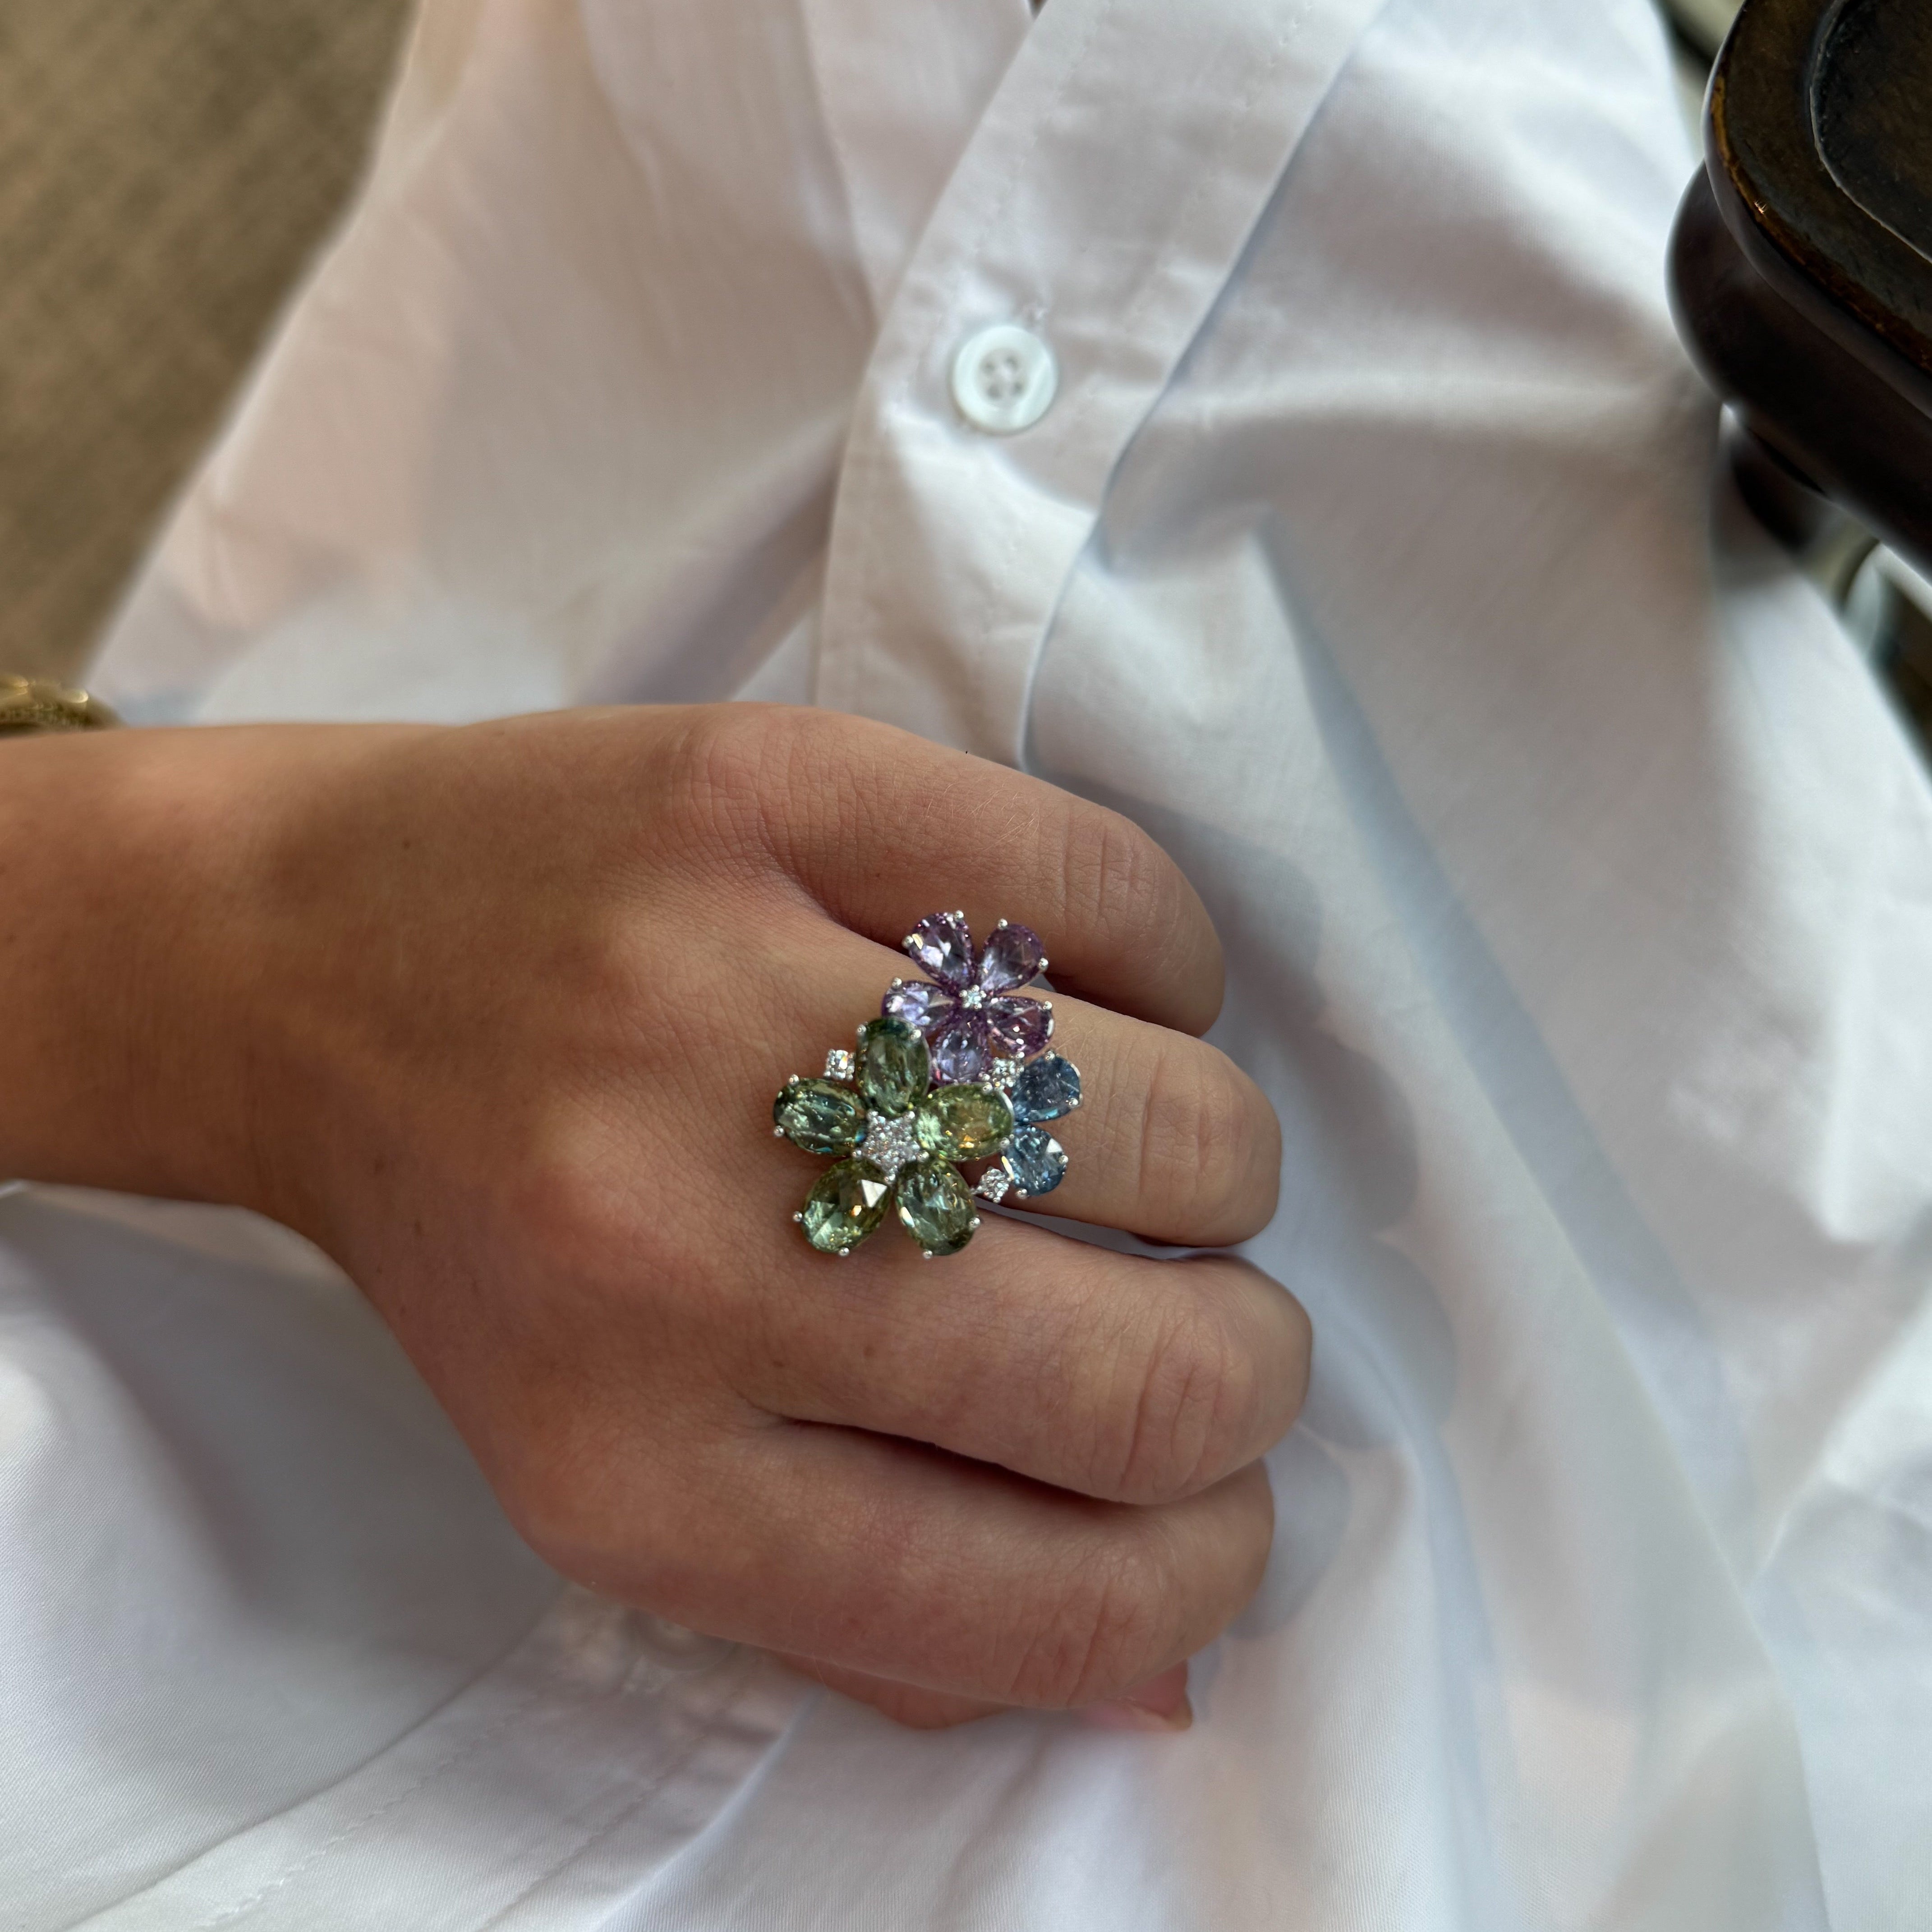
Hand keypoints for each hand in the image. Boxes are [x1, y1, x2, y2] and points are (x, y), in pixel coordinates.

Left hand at [0, 705, 1304, 1726]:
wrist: (296, 965)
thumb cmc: (493, 1238)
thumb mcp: (626, 1479)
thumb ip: (881, 1609)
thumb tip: (1169, 1676)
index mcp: (645, 1480)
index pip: (1068, 1596)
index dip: (1208, 1554)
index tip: (1211, 1483)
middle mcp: (686, 1257)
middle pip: (1159, 1372)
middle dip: (1244, 1355)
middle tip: (1193, 1294)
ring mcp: (724, 998)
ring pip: (1181, 1121)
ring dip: (1214, 1153)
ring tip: (1121, 1130)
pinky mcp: (765, 794)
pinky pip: (1118, 894)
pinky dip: (1163, 958)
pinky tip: (1072, 982)